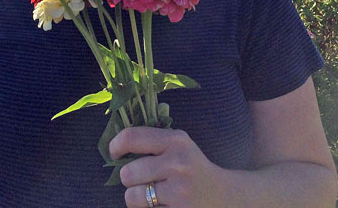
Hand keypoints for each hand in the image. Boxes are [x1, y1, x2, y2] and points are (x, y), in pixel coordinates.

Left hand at [109, 126, 223, 207]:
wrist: (223, 195)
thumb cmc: (191, 166)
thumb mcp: (178, 144)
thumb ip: (152, 139)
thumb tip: (115, 143)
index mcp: (176, 140)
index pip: (131, 137)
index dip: (115, 146)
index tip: (115, 154)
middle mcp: (178, 163)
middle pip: (127, 173)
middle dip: (129, 178)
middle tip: (142, 179)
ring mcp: (179, 191)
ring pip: (132, 197)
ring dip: (136, 197)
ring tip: (151, 193)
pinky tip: (162, 205)